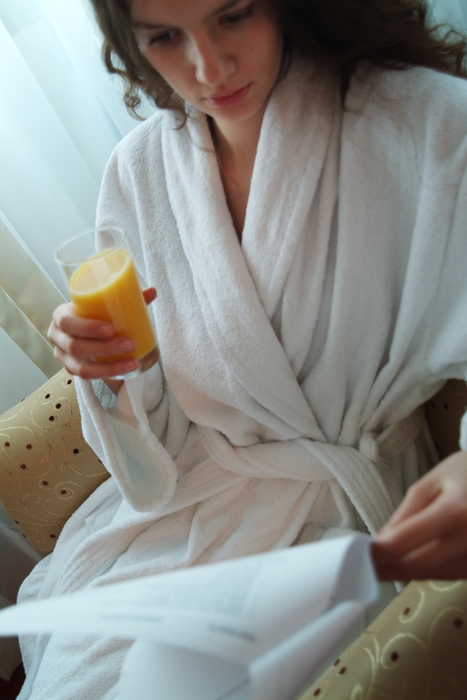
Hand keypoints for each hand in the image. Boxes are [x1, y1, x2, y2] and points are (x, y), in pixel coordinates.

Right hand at [48, 288, 156, 387]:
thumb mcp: (102, 304)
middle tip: (130, 344)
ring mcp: (63, 356)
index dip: (87, 327)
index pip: (67, 322)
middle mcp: (57, 337)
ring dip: (109, 367)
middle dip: (104, 348)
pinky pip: (88, 377)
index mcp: (60, 316)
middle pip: (76, 346)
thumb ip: (126, 298)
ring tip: (132, 361)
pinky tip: (125, 370)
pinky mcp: (72, 370)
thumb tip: (152, 291)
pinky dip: (108, 374)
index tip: (111, 328)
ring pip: (81, 367)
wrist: (81, 328)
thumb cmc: (92, 313)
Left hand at [372, 450, 466, 580]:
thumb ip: (406, 513)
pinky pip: (450, 575)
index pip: (404, 541)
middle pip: (418, 565)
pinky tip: (409, 564)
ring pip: (433, 575)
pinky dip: (426, 571)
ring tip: (380, 566)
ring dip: (404, 574)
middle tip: (361, 569)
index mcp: (455, 512)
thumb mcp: (432, 483)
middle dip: (386, 569)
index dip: (377, 553)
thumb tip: (381, 542)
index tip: (355, 556)